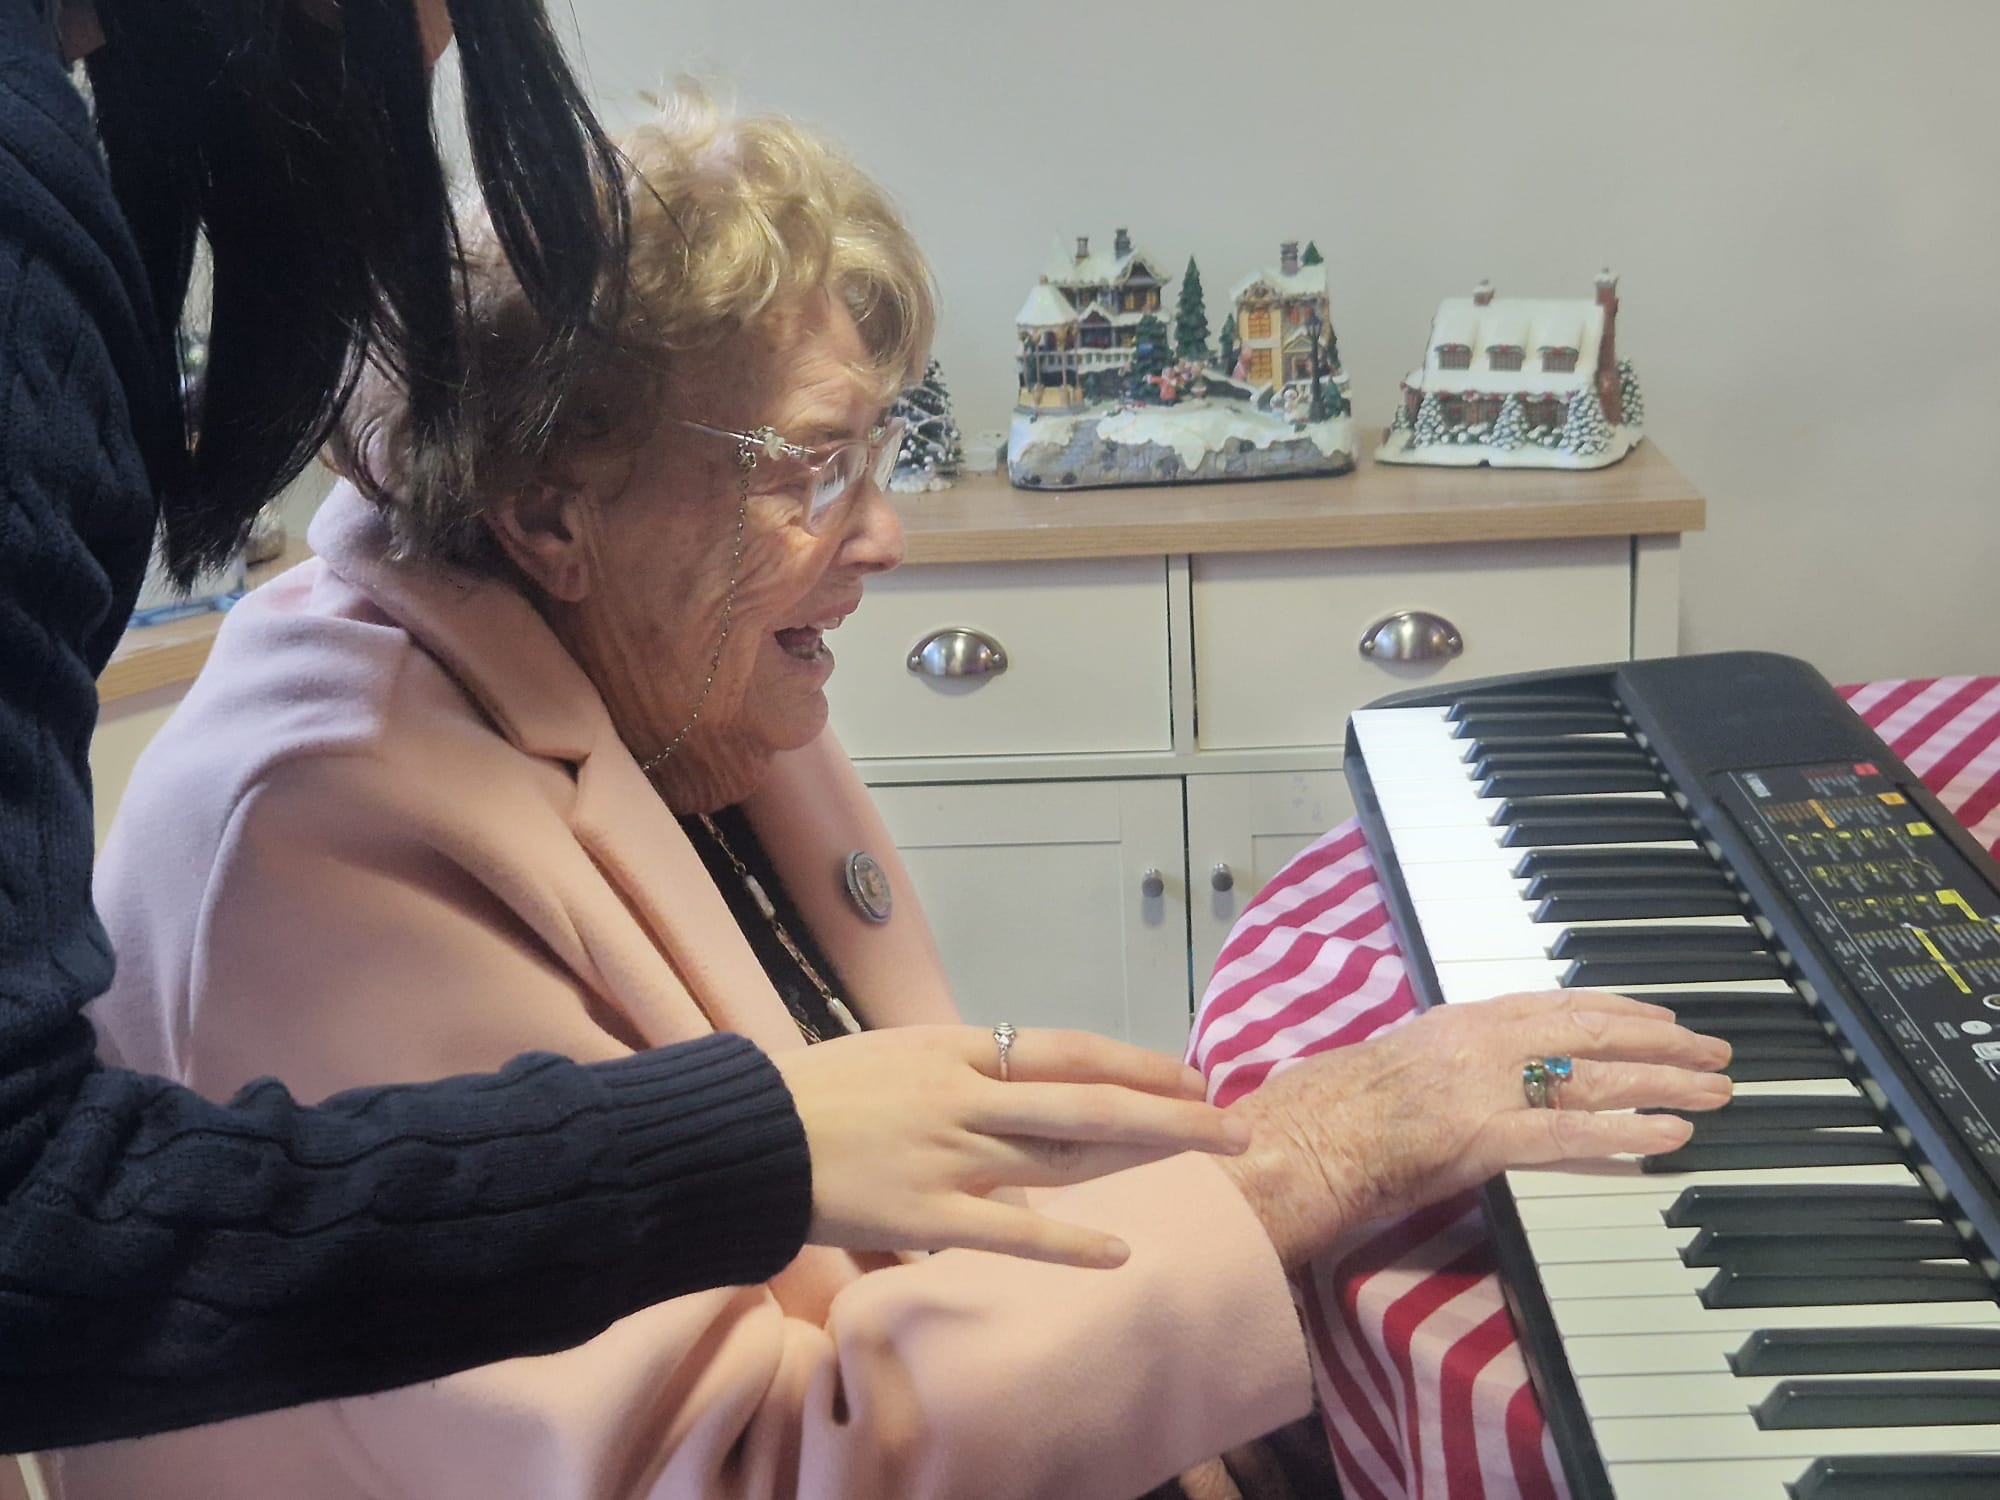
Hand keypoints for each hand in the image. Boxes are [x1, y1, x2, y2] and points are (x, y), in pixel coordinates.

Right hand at [773, 1026, 1251, 1266]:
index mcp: (954, 1049)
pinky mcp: (924, 1217)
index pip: (1065, 1051)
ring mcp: (948, 1156)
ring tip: (1206, 1157)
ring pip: (1064, 1154)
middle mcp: (964, 1095)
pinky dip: (1065, 1242)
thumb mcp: (891, 1056)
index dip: (1133, 1064)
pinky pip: (1008, 1232)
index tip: (1188, 1076)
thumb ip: (956, 1074)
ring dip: (1142, 1155)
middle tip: (1233, 1123)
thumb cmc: (811, 1094)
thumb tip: (1011, 1084)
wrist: (741, 1136)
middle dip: (1168, 1112)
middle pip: (1087, 1101)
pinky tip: (1118, 1251)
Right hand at [1216, 990, 1733, 1269]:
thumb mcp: (1395, 1065)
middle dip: (1660, 1042)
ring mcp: (1480, 1088)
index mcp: (1455, 1021)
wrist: (1290, 1141)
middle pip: (1587, 1032)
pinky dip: (1626, 1133)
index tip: (1662, 1016)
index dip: (1616, 1009)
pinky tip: (1671, 1137)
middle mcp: (1475, 1042)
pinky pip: (1568, 1134)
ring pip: (1591, 1078)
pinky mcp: (1481, 1137)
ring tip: (1717, 1092)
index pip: (1553, 1003)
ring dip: (1663, 1084)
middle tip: (1714, 1054)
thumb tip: (1480, 1073)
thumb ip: (1445, 1061)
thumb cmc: (1327, 1113)